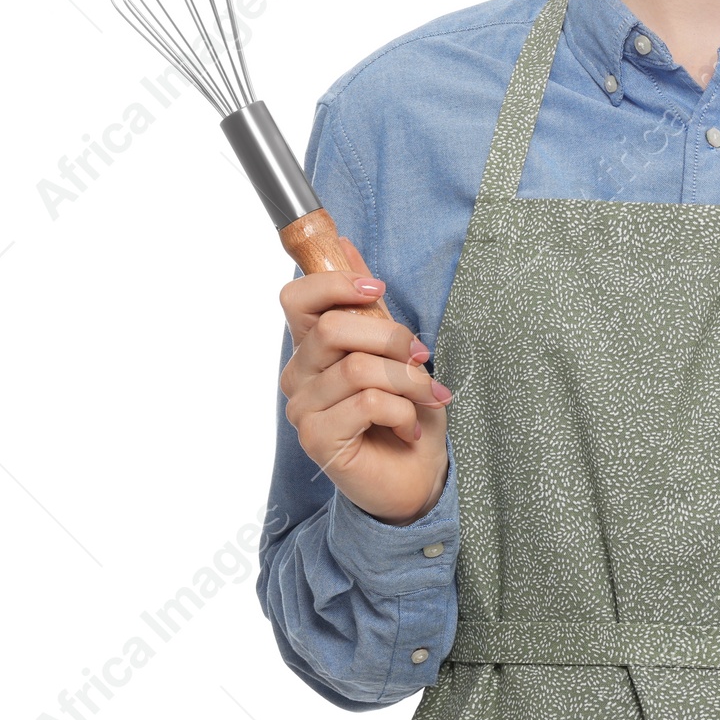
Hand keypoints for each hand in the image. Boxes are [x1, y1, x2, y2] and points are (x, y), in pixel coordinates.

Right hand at [279, 236, 453, 525]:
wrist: (417, 474)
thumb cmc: (405, 410)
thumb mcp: (394, 348)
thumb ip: (366, 303)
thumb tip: (344, 244)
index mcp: (312, 347)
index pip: (297, 298)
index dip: (335, 283)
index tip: (377, 290)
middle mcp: (298, 376)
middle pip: (334, 328)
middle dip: (392, 338)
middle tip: (421, 359)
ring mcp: (303, 410)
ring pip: (359, 367)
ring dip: (407, 381)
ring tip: (423, 399)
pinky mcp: (317, 440)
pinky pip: (368, 403)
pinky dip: (402, 411)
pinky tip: (407, 428)